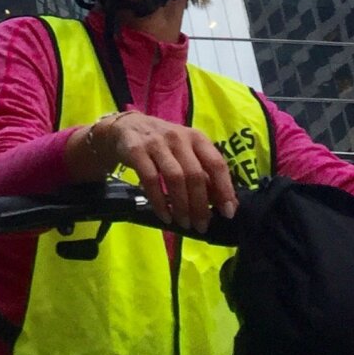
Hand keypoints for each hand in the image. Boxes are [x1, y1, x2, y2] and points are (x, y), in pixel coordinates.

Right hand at [89, 110, 237, 230]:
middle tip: (201, 225)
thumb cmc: (164, 145)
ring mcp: (156, 143)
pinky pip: (151, 180)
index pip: (216, 163)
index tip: (227, 212)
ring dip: (181, 205)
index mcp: (196, 138)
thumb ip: (205, 175)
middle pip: (194, 174)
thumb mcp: (186, 153)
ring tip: (184, 223)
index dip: (224, 189)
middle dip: (200, 204)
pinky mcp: (137, 151)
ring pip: (175, 177)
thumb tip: (227, 204)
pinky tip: (165, 216)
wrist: (126, 128)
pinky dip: (159, 201)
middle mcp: (178, 138)